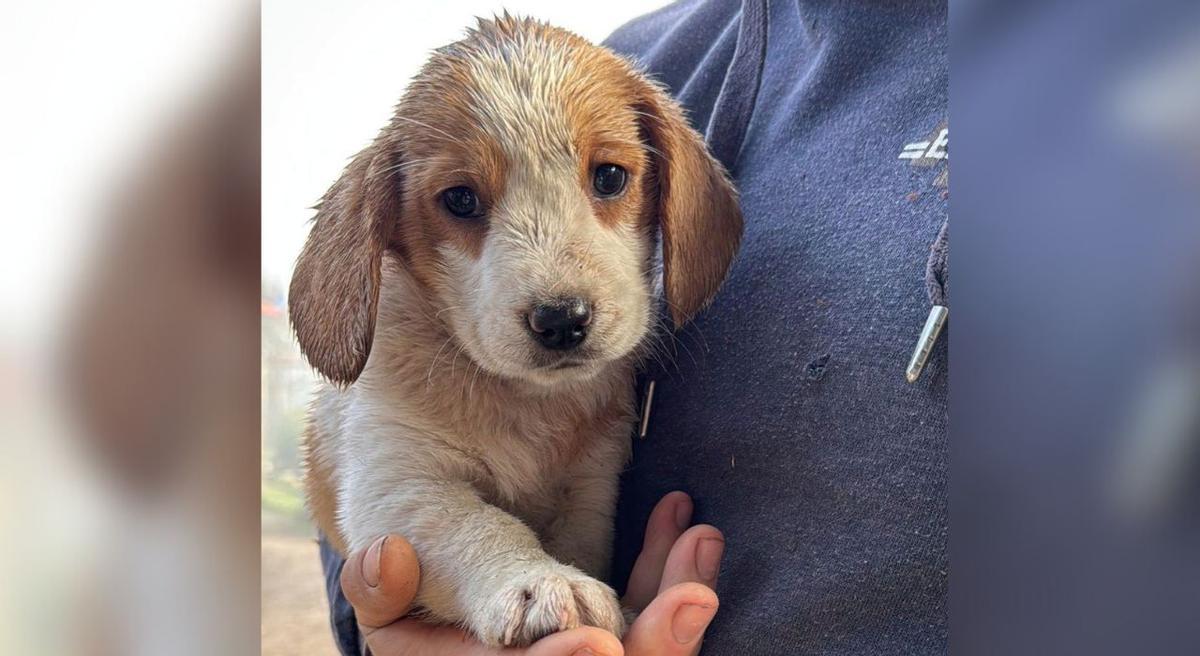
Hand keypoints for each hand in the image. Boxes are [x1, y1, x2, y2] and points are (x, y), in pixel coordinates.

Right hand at [340, 491, 723, 654]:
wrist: (443, 562)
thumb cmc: (410, 580)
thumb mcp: (384, 589)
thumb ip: (383, 586)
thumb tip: (390, 555)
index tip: (595, 643)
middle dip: (653, 648)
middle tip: (692, 602)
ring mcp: (575, 655)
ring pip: (639, 653)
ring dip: (674, 599)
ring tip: (701, 540)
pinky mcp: (607, 637)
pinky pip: (647, 620)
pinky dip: (670, 577)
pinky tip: (688, 529)